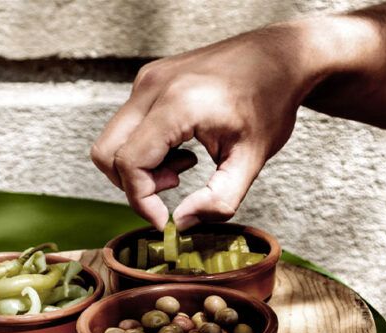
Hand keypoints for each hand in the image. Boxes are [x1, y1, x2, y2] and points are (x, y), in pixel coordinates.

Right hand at [91, 24, 316, 229]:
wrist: (279, 57)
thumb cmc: (270, 102)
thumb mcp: (252, 160)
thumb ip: (219, 199)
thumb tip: (181, 222)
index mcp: (177, 105)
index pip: (130, 163)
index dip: (142, 200)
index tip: (166, 219)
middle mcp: (153, 86)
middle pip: (107, 152)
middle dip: (134, 184)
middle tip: (175, 186)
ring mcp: (147, 79)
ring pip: (114, 139)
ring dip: (141, 166)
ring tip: (185, 165)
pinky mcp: (149, 79)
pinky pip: (128, 124)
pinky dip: (146, 147)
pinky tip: (184, 147)